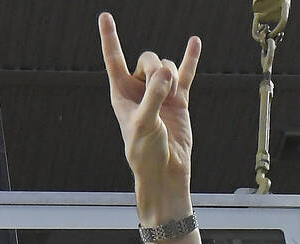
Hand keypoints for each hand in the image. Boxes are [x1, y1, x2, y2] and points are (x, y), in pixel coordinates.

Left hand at [99, 11, 199, 221]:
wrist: (165, 171)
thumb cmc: (146, 153)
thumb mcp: (144, 124)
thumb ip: (153, 96)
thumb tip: (165, 72)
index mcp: (121, 95)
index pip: (114, 60)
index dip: (110, 38)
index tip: (104, 16)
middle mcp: (138, 91)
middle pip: (148, 58)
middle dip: (157, 67)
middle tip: (161, 88)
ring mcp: (159, 93)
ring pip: (167, 66)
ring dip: (172, 75)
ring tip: (171, 96)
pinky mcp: (178, 99)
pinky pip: (186, 72)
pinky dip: (190, 58)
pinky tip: (194, 42)